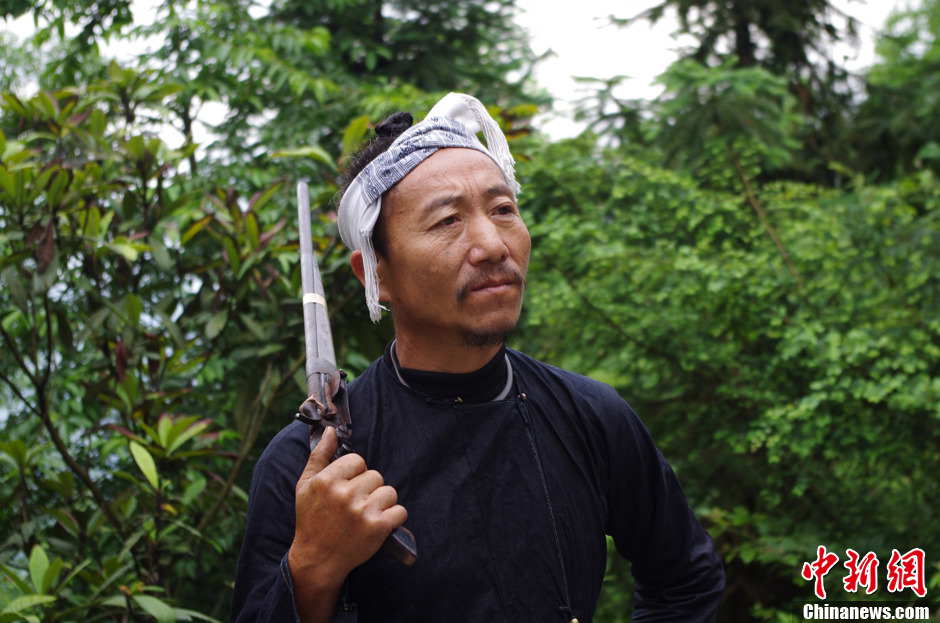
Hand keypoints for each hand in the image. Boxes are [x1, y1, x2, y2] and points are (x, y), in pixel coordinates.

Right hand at [288, 427, 407, 593]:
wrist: (318, 560)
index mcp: (327, 481)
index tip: (347, 488)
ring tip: (366, 515)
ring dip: (382, 503)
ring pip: (389, 491)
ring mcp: (362, 511)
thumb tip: (330, 431)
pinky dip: (394, 518)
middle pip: (376, 475)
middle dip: (369, 488)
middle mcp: (345, 494)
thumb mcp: (305, 485)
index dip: (354, 473)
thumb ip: (318, 456)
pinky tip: (379, 524)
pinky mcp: (378, 528)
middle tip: (355, 505)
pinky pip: (400, 511)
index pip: (358, 460)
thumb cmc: (311, 520)